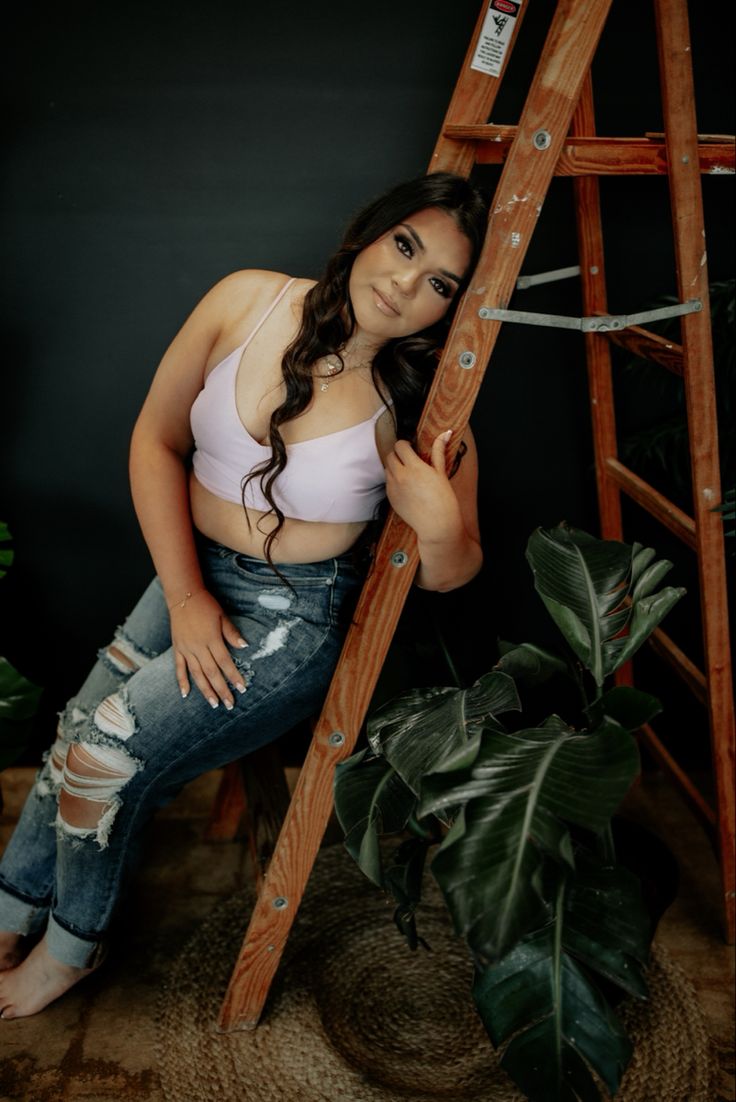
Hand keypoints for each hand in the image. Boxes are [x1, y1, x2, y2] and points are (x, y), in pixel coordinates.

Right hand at [170, 589, 248, 708]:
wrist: (183, 596)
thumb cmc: (206, 605)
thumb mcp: (222, 616)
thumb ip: (231, 633)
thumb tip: (244, 646)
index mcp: (211, 639)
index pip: (225, 662)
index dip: (234, 676)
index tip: (242, 688)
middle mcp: (198, 647)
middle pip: (212, 673)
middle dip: (222, 689)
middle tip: (229, 704)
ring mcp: (186, 649)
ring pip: (197, 674)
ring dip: (205, 690)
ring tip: (214, 703)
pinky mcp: (177, 648)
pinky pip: (179, 668)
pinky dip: (182, 681)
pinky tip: (186, 694)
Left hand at [384, 430, 461, 542]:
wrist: (436, 525)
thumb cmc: (443, 500)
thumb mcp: (442, 473)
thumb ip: (439, 451)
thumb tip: (445, 433)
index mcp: (414, 467)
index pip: (400, 446)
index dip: (405, 444)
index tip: (411, 448)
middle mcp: (400, 476)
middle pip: (390, 456)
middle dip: (398, 454)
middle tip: (409, 459)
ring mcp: (393, 488)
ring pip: (387, 469)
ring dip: (394, 467)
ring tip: (408, 473)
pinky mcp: (390, 499)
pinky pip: (387, 484)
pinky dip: (394, 481)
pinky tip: (407, 487)